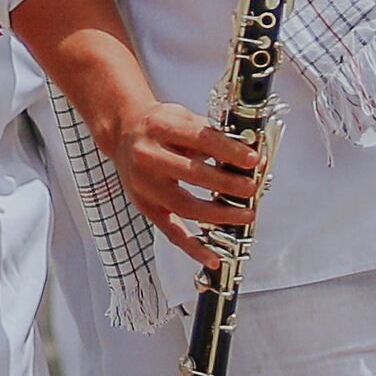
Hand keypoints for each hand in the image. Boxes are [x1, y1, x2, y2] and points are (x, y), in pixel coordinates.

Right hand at [84, 90, 262, 272]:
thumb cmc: (159, 125)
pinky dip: (194, 247)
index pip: (200, 140)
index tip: (252, 160)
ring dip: (219, 215)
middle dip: (228, 185)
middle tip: (251, 188)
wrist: (123, 132)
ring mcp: (144, 185)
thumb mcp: (183, 117)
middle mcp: (148, 156)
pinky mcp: (145, 207)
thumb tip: (249, 160)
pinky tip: (213, 258)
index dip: (229, 152)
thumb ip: (212, 136)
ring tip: (245, 215)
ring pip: (185, 206)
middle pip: (193, 175)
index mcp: (160, 127)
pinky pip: (171, 232)